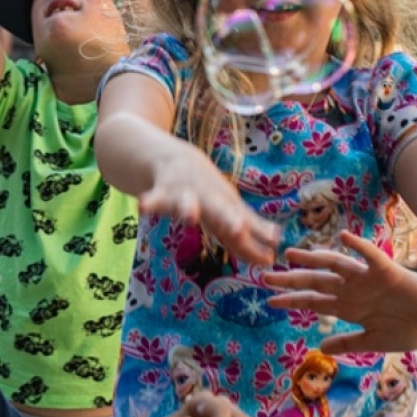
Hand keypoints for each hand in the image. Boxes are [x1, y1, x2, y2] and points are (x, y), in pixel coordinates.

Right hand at [138, 152, 281, 265]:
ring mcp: (185, 194)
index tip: (269, 258)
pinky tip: (143, 207)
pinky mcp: (162, 192)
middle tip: (238, 230)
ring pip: (186, 202)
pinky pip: (154, 199)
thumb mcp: (229, 208)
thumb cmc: (208, 191)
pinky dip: (150, 203)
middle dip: (229, 220)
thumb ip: (250, 231)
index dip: (254, 242)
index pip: (242, 227)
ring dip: (188, 208)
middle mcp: (208, 200)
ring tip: (189, 217)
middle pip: (220, 211)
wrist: (174, 158)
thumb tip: (273, 254)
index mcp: (226, 207)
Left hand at [264, 231, 416, 353]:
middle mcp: (353, 291)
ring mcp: (368, 280)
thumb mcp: (374, 341)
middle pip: (316, 283)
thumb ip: (348, 343)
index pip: (314, 302)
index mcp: (349, 308)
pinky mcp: (388, 272)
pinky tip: (343, 237)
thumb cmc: (409, 327)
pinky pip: (371, 256)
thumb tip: (320, 348)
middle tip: (265, 275)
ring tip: (292, 254)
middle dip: (291, 280)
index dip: (292, 301)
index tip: (270, 301)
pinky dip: (358, 246)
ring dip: (314, 259)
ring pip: (335, 266)